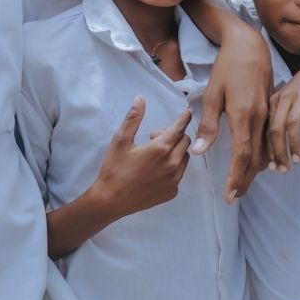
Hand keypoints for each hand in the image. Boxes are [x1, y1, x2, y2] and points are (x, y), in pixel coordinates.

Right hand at [91, 98, 191, 219]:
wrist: (110, 201)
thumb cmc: (114, 169)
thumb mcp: (120, 141)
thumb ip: (133, 119)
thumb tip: (140, 98)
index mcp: (160, 148)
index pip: (180, 128)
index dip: (184, 118)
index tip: (189, 112)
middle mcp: (172, 164)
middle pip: (185, 141)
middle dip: (175, 135)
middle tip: (154, 138)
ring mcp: (174, 179)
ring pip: (184, 158)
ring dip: (175, 151)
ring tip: (155, 154)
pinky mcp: (172, 191)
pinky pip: (179, 174)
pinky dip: (172, 167)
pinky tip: (155, 170)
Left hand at [199, 21, 271, 200]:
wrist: (249, 45)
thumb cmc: (227, 68)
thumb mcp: (212, 94)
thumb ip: (208, 126)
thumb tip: (198, 152)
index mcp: (243, 115)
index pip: (242, 155)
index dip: (236, 178)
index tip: (229, 195)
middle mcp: (260, 118)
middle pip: (256, 158)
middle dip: (246, 180)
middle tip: (235, 197)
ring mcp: (268, 114)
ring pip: (265, 150)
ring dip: (257, 170)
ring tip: (245, 185)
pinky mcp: (270, 110)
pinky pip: (269, 139)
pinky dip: (265, 155)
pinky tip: (261, 163)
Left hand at [267, 45, 299, 168]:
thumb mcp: (289, 97)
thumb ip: (281, 116)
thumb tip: (275, 144)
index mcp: (274, 101)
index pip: (265, 130)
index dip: (267, 151)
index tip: (270, 169)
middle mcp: (285, 98)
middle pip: (275, 129)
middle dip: (277, 153)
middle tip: (283, 170)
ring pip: (291, 124)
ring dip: (293, 145)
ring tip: (298, 161)